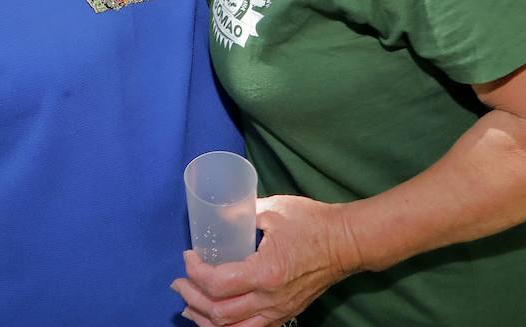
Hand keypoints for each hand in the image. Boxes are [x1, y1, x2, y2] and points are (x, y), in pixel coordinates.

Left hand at [172, 195, 360, 326]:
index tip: (188, 256)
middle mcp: (269, 299)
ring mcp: (278, 311)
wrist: (347, 243)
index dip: (195, 273)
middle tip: (178, 283)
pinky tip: (217, 319)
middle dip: (192, 298)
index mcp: (265, 272)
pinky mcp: (285, 314)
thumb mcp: (274, 209)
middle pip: (219, 314)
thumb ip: (243, 213)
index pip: (217, 284)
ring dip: (205, 321)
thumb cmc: (313, 223)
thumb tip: (218, 214)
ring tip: (189, 308)